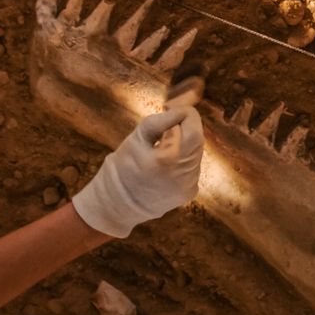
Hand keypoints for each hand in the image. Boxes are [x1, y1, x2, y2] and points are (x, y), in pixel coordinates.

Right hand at [70, 106, 204, 237]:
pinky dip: (183, 161)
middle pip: (197, 138)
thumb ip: (159, 122)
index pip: (192, 124)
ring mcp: (189, 185)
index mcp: (168, 157)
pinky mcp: (189, 193)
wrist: (117, 205)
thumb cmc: (122, 168)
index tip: (169, 112)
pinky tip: (166, 166)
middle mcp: (183, 173)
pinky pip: (192, 168)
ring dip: (185, 145)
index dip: (183, 114)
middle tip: (169, 127)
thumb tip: (178, 110)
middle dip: (186, 128)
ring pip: (196, 154)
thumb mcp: (135, 139)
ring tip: (164, 148)